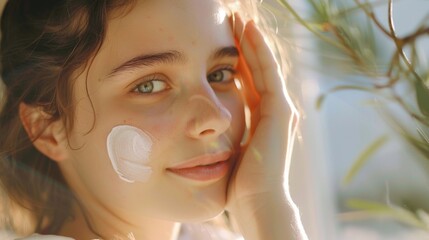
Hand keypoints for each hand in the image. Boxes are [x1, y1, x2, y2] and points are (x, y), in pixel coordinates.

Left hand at [226, 15, 298, 210]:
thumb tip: (204, 128)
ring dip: (252, 41)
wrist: (256, 202)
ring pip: (264, 66)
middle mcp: (273, 111)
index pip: (249, 82)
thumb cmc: (239, 185)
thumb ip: (225, 134)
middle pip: (257, 70)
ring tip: (240, 19)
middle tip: (233, 21)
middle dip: (245, 45)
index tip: (224, 41)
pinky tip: (248, 31)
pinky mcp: (281, 111)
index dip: (238, 60)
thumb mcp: (229, 151)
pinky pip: (268, 73)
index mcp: (260, 120)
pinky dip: (259, 51)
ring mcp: (281, 110)